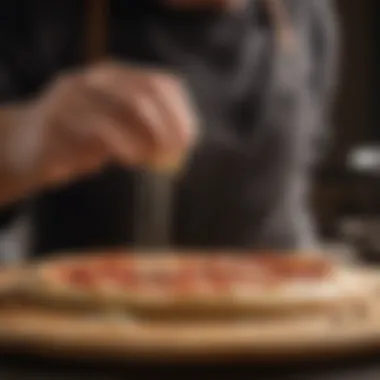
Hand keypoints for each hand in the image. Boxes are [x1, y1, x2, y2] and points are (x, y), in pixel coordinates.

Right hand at [5, 62, 197, 189]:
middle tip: (177, 155)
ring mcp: (73, 96)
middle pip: (145, 95)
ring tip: (152, 160)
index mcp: (115, 76)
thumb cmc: (82, 140)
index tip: (191, 141)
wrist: (26, 146)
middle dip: (168, 128)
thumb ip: (146, 131)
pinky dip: (124, 147)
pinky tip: (129, 159)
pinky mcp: (56, 122)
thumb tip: (183, 145)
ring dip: (148, 140)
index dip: (181, 113)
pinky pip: (99, 132)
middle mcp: (95, 79)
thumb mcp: (119, 129)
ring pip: (125, 110)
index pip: (161, 84)